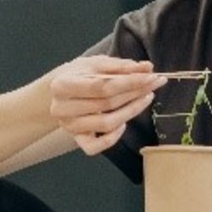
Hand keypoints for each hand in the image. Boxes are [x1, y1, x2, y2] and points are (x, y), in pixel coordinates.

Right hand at [48, 56, 166, 155]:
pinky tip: (123, 124)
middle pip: (107, 104)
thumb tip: (147, 68)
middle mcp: (62, 108)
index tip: (151, 76)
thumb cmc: (78, 75)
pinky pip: (95, 147)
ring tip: (146, 98)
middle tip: (155, 83)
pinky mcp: (76, 139)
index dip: (130, 82)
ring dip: (131, 111)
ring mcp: (69, 126)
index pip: (102, 86)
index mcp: (62, 85)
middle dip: (135, 93)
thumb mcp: (95, 64)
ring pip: (107, 124)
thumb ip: (121, 66)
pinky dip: (113, 138)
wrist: (57, 92)